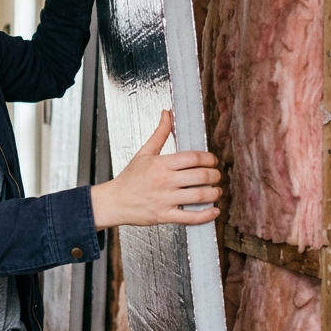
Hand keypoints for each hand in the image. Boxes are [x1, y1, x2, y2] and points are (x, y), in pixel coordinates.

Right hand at [90, 110, 222, 228]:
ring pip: (199, 196)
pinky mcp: (164, 216)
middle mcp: (164, 181)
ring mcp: (164, 200)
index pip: (193, 158)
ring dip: (214, 193)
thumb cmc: (129, 179)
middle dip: (215, 175)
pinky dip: (206, 215)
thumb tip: (167, 114)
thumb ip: (159, 134)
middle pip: (200, 176)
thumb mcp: (144, 153)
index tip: (212, 161)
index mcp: (160, 164)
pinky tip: (214, 210)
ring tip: (216, 191)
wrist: (114, 201)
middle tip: (217, 176)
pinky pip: (190, 217)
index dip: (209, 158)